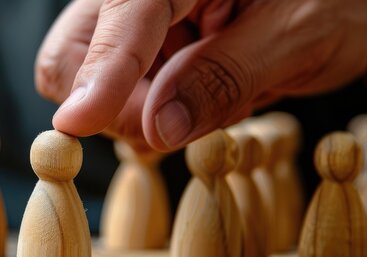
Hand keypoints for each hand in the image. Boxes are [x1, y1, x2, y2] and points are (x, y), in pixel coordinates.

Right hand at [35, 0, 366, 150]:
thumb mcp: (295, 37)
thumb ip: (225, 78)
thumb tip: (161, 128)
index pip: (123, 18)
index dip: (100, 75)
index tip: (78, 123)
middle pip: (71, 54)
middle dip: (114, 107)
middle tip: (178, 121)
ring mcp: (132, 22)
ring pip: (85, 84)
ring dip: (138, 114)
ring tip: (210, 99)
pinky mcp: (136, 49)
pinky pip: (113, 97)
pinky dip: (146, 115)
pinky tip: (195, 98)